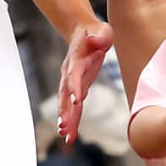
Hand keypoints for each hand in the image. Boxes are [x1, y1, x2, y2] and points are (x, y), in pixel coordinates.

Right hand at [54, 21, 114, 143]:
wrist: (83, 32)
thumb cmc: (96, 32)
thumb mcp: (102, 30)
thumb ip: (100, 35)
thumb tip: (95, 40)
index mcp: (76, 59)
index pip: (75, 73)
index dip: (75, 85)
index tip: (77, 99)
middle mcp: (70, 72)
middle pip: (66, 93)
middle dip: (65, 110)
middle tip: (64, 127)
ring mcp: (71, 81)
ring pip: (67, 103)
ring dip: (66, 119)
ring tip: (65, 135)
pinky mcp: (76, 87)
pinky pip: (73, 106)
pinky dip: (71, 119)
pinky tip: (69, 134)